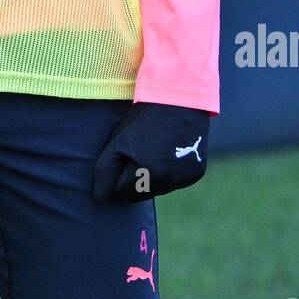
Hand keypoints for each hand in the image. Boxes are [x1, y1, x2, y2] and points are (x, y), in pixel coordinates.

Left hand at [92, 102, 210, 202]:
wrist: (178, 99)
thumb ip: (104, 173)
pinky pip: (176, 182)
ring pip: (160, 189)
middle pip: (142, 194)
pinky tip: (170, 152)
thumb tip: (101, 199)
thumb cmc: (142, 120)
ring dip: (153, 178)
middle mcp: (169, 181)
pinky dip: (170, 173)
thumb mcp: (117, 143)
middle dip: (136, 180)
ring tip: (154, 150)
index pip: (123, 193)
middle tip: (138, 152)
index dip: (119, 176)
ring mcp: (185, 179)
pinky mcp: (196, 174)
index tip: (123, 157)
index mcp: (147, 174)